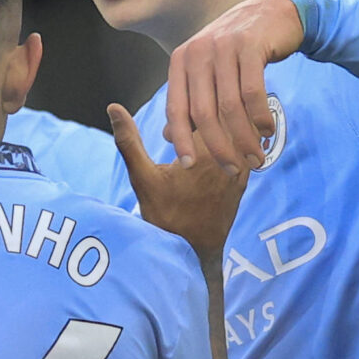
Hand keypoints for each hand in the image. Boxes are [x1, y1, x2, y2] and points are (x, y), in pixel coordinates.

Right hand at [109, 103, 251, 265]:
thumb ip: (129, 140)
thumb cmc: (164, 215)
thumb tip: (113, 107)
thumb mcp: (142, 176)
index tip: (167, 136)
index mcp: (206, 150)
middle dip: (201, 122)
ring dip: (214, 135)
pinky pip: (241, 152)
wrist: (190, 252)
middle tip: (178, 144)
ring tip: (190, 154)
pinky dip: (223, 150)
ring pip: (235, 133)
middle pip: (223, 117)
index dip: (184, 115)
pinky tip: (203, 165)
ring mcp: (241, 169)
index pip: (204, 109)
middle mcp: (230, 156)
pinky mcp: (244, 180)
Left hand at [161, 0, 302, 172]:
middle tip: (233, 170)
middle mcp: (197, 52)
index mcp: (181, 61)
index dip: (181, 140)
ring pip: (230, 106)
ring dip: (244, 138)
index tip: (189, 166)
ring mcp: (223, 47)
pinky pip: (253, 91)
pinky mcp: (250, 45)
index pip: (175, 108)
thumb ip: (189, 102)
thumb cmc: (236, 50)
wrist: (270, 12)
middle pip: (203, 112)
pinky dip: (260, 116)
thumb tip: (167, 135)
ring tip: (256, 158)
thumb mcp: (207, 72)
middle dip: (218, 147)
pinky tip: (268, 131)